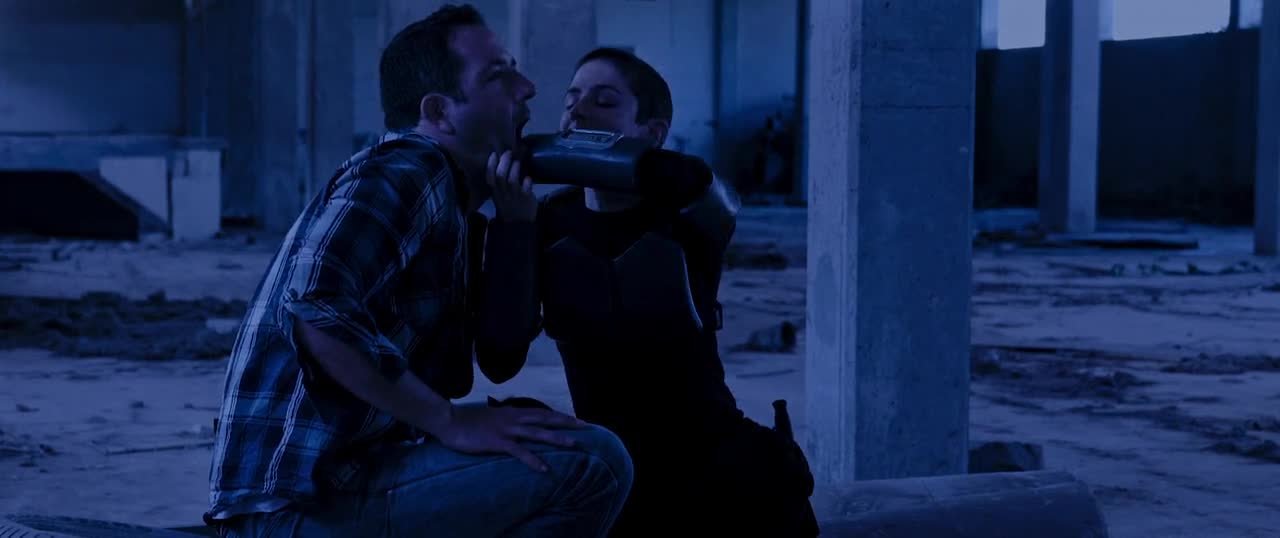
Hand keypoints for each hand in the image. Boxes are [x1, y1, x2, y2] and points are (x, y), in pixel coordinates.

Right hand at [434, 404, 587, 471]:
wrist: (449, 420)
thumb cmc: (467, 420)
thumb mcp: (491, 415)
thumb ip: (504, 418)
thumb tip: (514, 420)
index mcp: (512, 412)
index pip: (540, 412)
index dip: (558, 415)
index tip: (574, 418)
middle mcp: (513, 418)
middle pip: (545, 418)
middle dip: (566, 421)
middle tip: (585, 425)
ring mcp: (506, 430)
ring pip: (537, 433)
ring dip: (556, 438)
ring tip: (573, 444)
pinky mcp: (498, 442)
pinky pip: (520, 452)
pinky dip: (533, 460)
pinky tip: (544, 468)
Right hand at [487, 150, 536, 221]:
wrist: (518, 226)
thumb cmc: (509, 208)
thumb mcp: (499, 197)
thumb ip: (500, 184)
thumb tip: (503, 165)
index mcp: (495, 193)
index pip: (489, 178)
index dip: (491, 165)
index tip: (494, 154)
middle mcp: (503, 194)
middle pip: (500, 176)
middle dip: (504, 162)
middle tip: (508, 153)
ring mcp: (515, 197)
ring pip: (512, 181)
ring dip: (515, 169)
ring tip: (517, 162)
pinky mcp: (526, 199)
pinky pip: (526, 188)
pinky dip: (527, 181)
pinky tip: (528, 178)